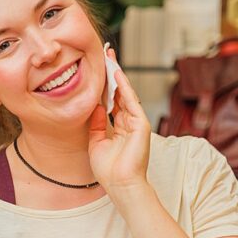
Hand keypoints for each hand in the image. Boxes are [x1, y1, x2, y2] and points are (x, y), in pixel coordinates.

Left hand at [88, 46, 151, 194]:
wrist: (121, 184)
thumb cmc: (109, 170)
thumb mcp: (96, 142)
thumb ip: (96, 124)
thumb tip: (95, 106)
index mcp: (119, 128)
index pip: (111, 101)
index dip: (104, 84)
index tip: (97, 68)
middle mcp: (129, 123)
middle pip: (119, 92)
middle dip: (112, 73)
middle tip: (105, 53)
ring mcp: (136, 123)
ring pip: (125, 93)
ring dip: (117, 75)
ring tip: (109, 57)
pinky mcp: (141, 125)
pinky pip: (131, 102)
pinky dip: (124, 87)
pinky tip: (116, 74)